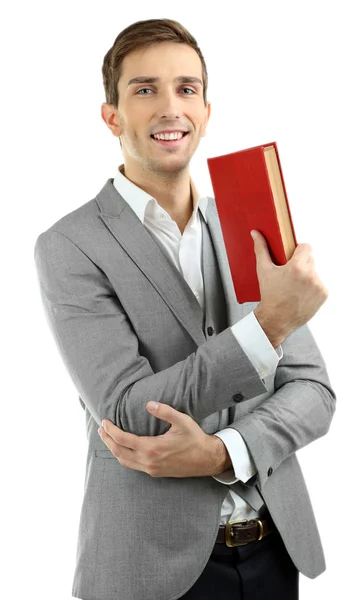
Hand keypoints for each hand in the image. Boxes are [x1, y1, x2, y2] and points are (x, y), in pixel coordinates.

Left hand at [97, 401, 229, 477]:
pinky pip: (132, 466)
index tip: (105, 421)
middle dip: (107, 440)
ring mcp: (151, 469)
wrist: (206, 459)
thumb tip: (149, 404)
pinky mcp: (155, 472)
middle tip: (101, 429)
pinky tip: (122, 449)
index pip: (123, 440)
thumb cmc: (194, 438)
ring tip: (107, 438)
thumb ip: (165, 411)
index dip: (111, 431)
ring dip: (113, 449)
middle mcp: (148, 461)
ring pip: (124, 461)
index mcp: (152, 448)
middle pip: (118, 452)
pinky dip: (123, 457)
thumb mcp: (182, 421)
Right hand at [251, 230, 327, 345]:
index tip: (292, 258)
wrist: (276, 319)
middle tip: (289, 275)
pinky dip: (312, 287)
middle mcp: (310, 275)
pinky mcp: (323, 294)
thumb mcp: (264, 270)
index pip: (306, 247)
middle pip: (310, 260)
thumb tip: (256, 234)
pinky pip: (319, 284)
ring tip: (294, 286)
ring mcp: (318, 286)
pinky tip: (301, 293)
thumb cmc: (269, 296)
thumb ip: (261, 249)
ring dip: (307, 276)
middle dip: (301, 265)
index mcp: (297, 267)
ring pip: (314, 272)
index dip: (298, 251)